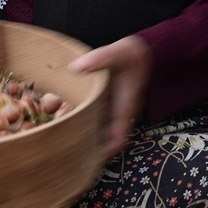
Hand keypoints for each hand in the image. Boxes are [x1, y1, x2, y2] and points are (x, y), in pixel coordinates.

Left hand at [69, 35, 152, 159]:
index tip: (89, 156)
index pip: (119, 138)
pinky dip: (85, 123)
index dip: (106, 150)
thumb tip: (76, 68)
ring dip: (87, 136)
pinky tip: (68, 120)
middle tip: (70, 151)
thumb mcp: (117, 53)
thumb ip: (99, 59)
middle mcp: (120, 113)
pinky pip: (97, 120)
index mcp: (125, 107)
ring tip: (65, 138)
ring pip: (102, 132)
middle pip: (108, 140)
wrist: (142, 51)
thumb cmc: (131, 54)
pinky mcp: (109, 104)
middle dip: (92, 148)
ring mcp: (115, 110)